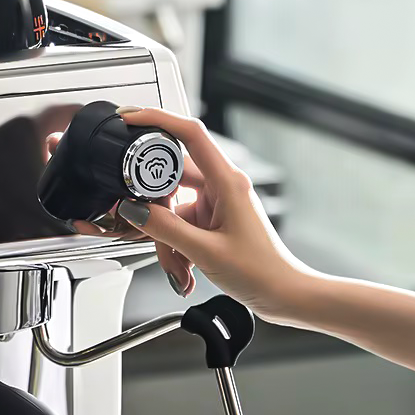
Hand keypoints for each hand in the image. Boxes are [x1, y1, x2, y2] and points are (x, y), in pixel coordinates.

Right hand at [46, 107, 311, 321]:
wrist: (284, 294)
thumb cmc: (262, 271)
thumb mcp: (205, 251)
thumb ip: (163, 228)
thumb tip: (133, 208)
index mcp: (227, 182)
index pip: (190, 135)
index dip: (158, 120)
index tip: (130, 119)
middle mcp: (221, 187)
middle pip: (170, 181)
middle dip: (155, 213)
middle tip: (148, 234)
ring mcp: (216, 204)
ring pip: (171, 209)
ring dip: (166, 240)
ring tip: (178, 266)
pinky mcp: (212, 221)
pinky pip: (179, 226)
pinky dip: (174, 248)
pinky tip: (184, 269)